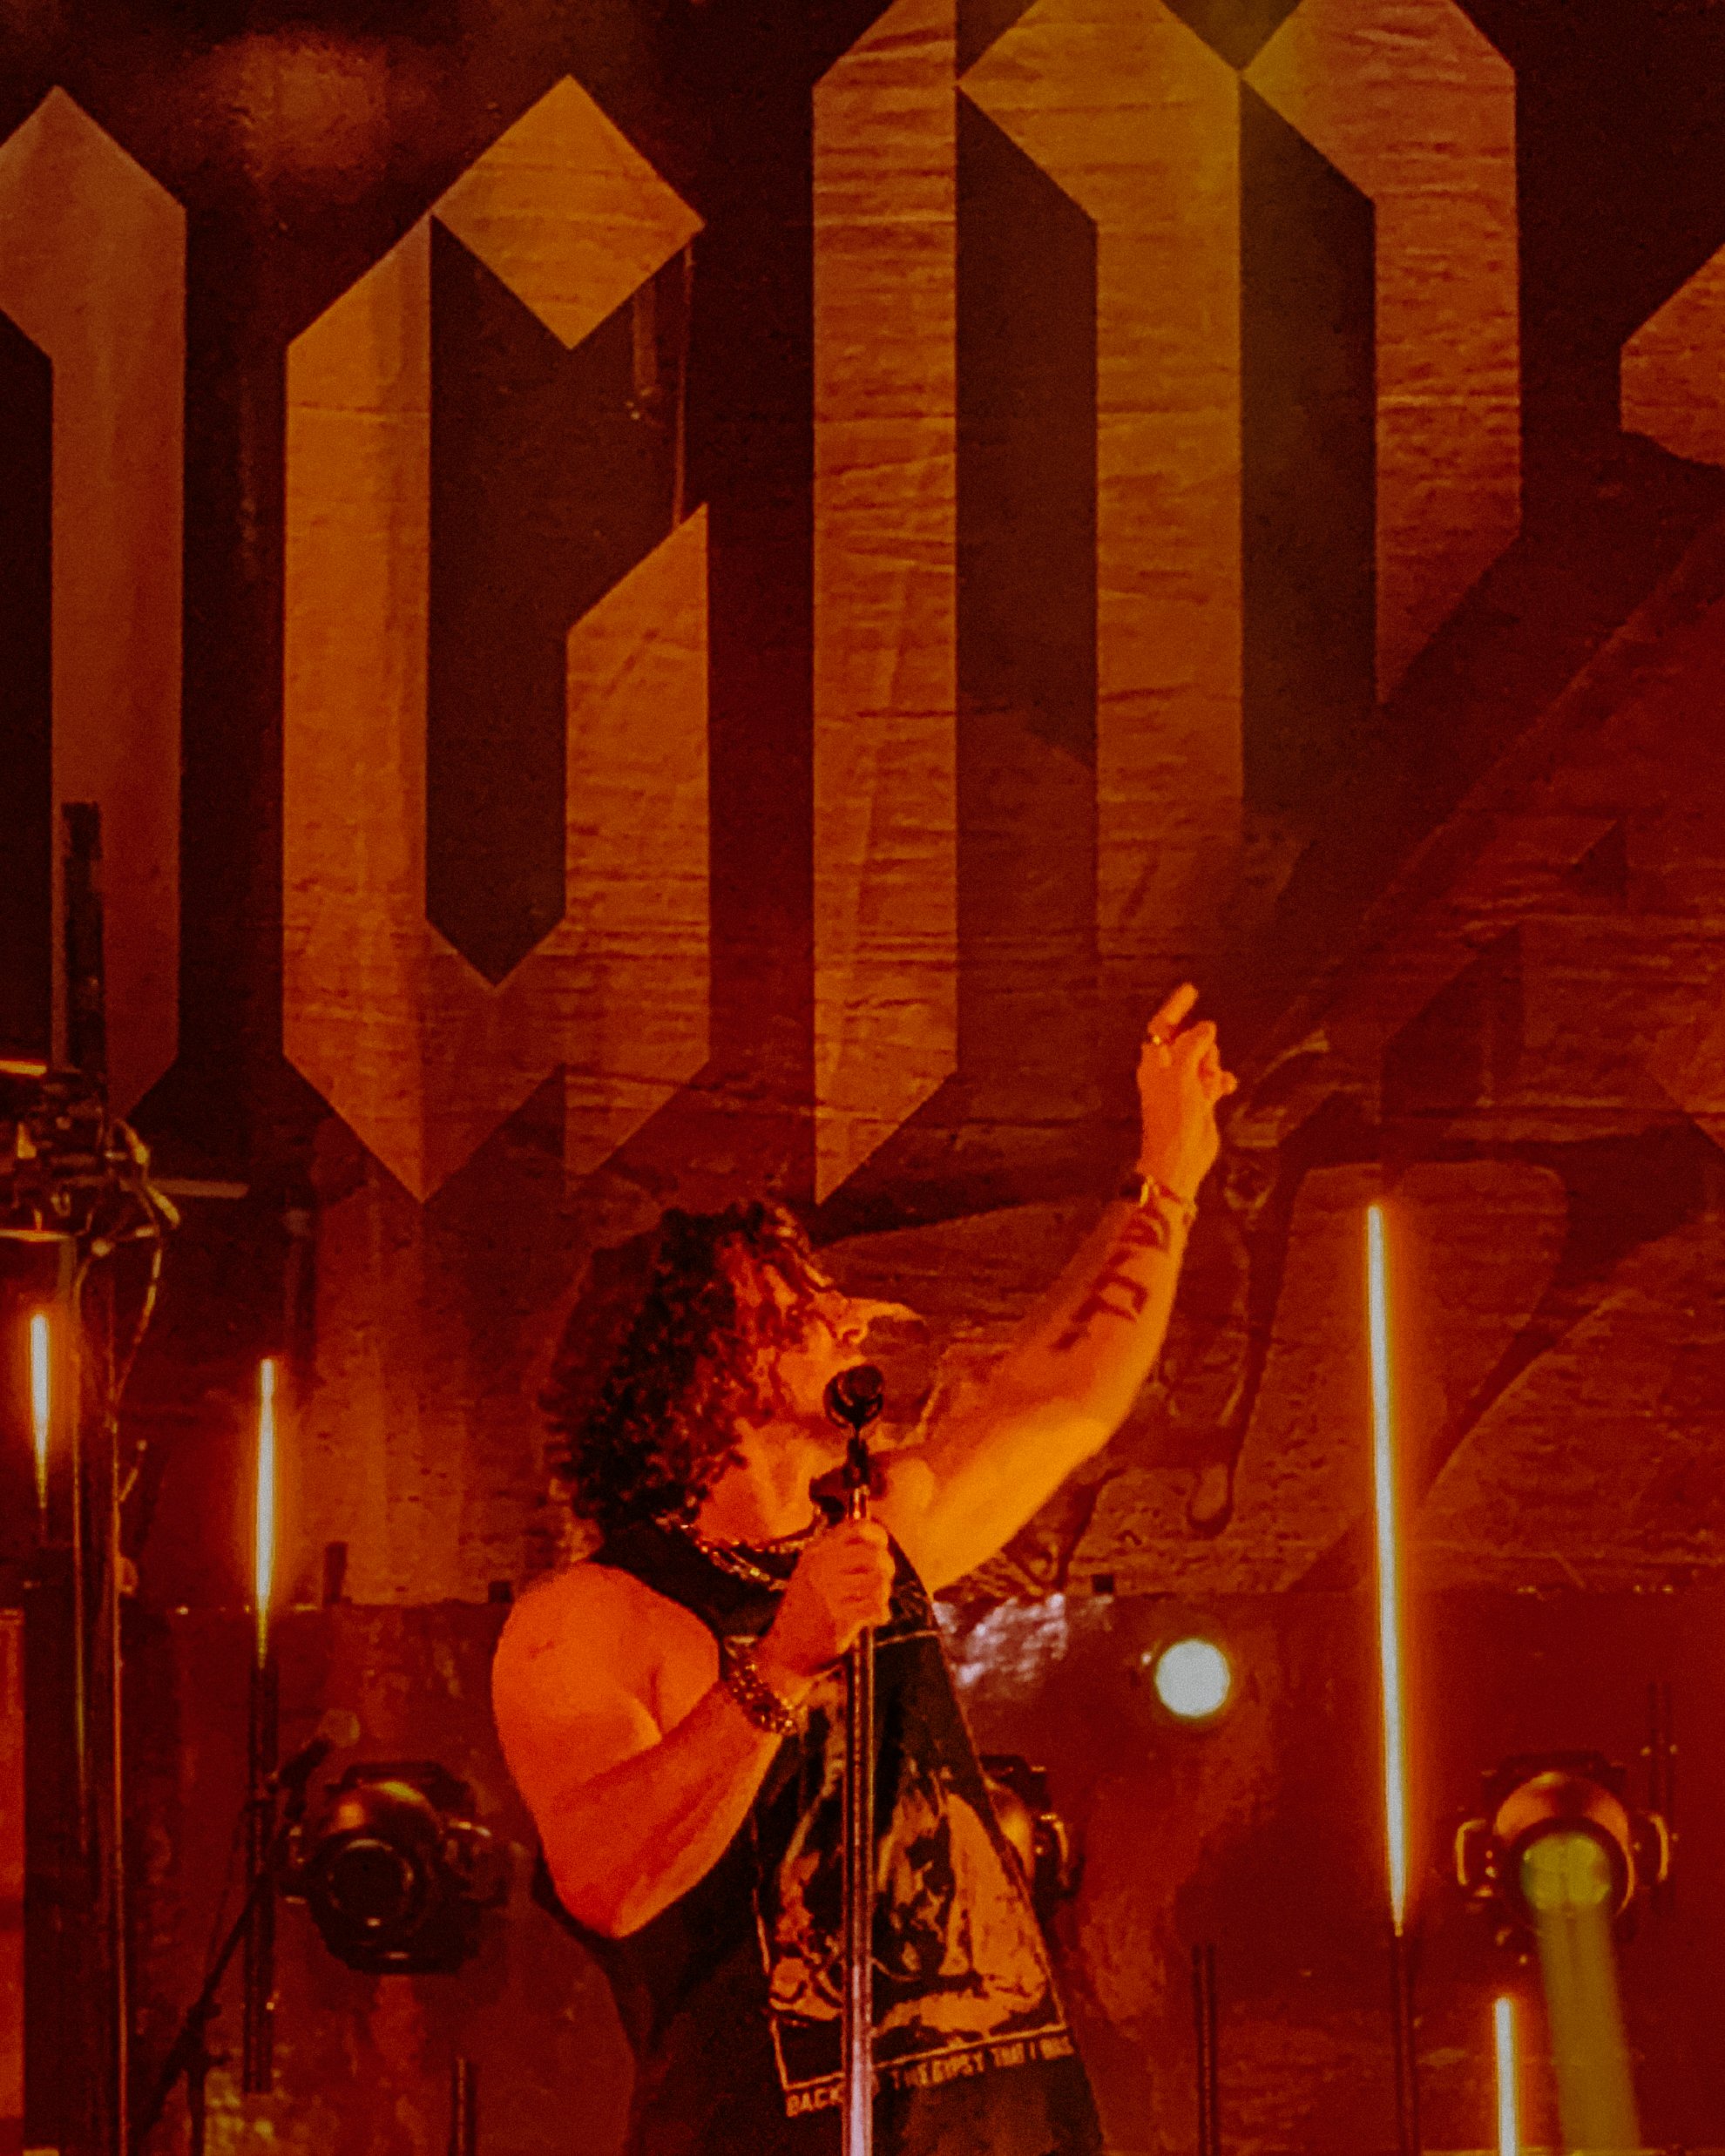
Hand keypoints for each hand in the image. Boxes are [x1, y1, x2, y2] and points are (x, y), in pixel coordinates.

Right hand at [756, 1522, 895, 1697]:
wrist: (785, 1653)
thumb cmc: (804, 1613)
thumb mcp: (811, 1573)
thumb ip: (839, 1556)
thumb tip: (877, 1543)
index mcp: (815, 1552)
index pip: (857, 1527)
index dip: (878, 1535)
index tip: (881, 1549)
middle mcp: (821, 1567)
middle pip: (874, 1554)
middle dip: (887, 1568)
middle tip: (881, 1583)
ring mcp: (829, 1592)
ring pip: (878, 1580)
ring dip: (884, 1593)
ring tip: (876, 1603)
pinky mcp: (839, 1618)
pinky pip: (876, 1606)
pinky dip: (881, 1613)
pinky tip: (876, 1619)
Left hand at [1134, 983, 1236, 1202]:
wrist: (1180, 1155)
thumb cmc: (1173, 1114)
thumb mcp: (1182, 1072)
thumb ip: (1194, 1044)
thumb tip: (1207, 1026)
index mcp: (1154, 1060)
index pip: (1163, 1025)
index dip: (1176, 1006)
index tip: (1192, 989)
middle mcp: (1167, 1070)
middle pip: (1191, 1041)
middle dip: (1203, 1046)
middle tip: (1204, 1066)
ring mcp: (1184, 1086)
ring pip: (1206, 1059)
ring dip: (1214, 1066)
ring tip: (1211, 1083)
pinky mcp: (1200, 1101)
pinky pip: (1215, 1080)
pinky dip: (1221, 1081)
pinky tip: (1224, 1089)